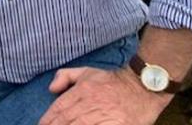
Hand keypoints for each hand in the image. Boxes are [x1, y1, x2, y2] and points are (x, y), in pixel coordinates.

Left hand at [39, 67, 170, 124]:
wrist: (143, 85)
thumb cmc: (112, 80)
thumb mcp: (86, 72)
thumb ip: (65, 76)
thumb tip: (51, 89)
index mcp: (82, 91)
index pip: (59, 107)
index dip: (48, 119)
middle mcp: (90, 103)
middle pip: (67, 120)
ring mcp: (104, 115)